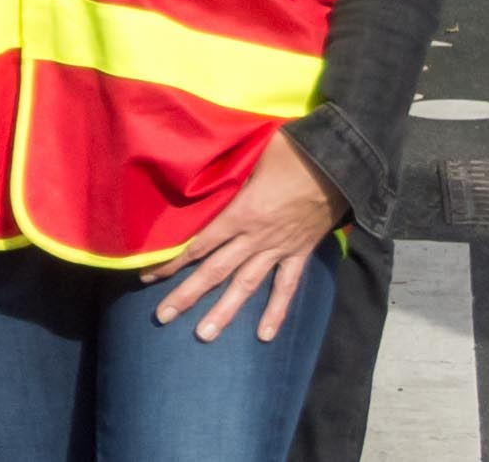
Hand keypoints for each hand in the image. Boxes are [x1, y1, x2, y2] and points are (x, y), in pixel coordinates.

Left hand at [144, 131, 347, 342]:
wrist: (339, 163)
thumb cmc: (292, 151)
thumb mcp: (251, 155)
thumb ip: (227, 171)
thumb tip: (199, 170)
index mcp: (240, 213)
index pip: (199, 244)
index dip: (173, 261)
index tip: (149, 276)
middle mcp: (256, 237)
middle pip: (215, 271)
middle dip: (187, 294)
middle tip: (163, 316)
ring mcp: (278, 248)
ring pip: (246, 285)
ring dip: (225, 311)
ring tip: (204, 335)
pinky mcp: (299, 253)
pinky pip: (286, 287)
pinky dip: (276, 311)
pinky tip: (265, 335)